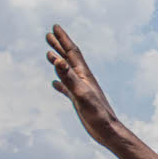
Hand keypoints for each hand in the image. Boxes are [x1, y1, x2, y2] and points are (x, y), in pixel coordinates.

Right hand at [46, 25, 124, 146]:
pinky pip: (67, 88)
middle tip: (49, 35)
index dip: (63, 39)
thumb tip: (58, 60)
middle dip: (59, 46)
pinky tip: (54, 83)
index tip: (54, 27)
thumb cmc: (98, 114)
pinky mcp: (79, 101)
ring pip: (67, 71)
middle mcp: (83, 80)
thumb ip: (69, 78)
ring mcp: (81, 90)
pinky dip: (60, 83)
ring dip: (58, 61)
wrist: (108, 131)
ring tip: (49, 54)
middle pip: (69, 58)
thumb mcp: (81, 95)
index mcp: (84, 75)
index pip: (72, 52)